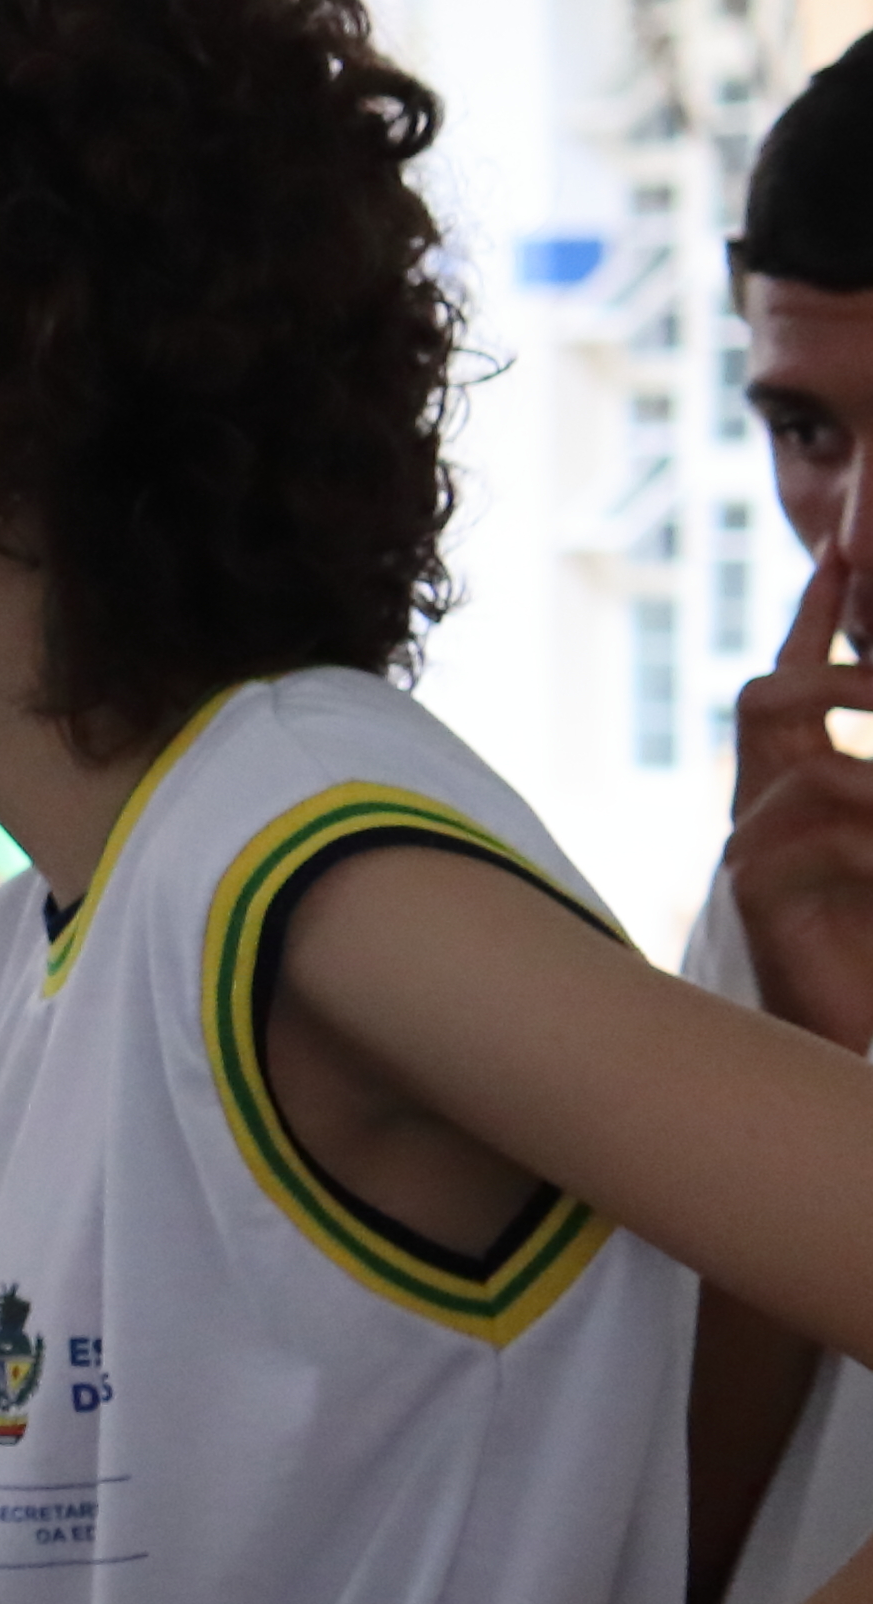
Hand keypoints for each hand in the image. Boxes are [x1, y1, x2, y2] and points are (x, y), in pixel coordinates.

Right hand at [728, 540, 872, 1050]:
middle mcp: (763, 813)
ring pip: (808, 769)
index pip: (793, 687)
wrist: (851, 1048)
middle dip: (837, 672)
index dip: (813, 620)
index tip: (841, 556)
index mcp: (799, 795)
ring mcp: (752, 852)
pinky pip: (814, 833)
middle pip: (763, 699)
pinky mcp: (756, 897)